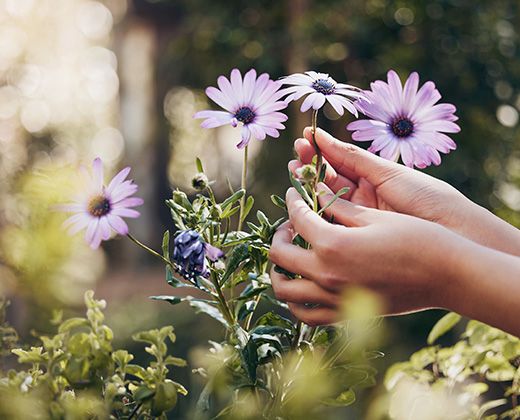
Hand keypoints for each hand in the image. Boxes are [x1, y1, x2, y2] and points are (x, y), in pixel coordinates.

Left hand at [269, 185, 465, 325]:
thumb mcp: (374, 217)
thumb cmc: (417, 240)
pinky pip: (306, 315)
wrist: (447, 276)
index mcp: (332, 245)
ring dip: (278, 272)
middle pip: (280, 256)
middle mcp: (326, 275)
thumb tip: (316, 195)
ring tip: (288, 258)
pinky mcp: (346, 316)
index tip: (295, 194)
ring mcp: (334, 299)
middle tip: (289, 225)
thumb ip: (338, 209)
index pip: (297, 219)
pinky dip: (295, 301)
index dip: (293, 202)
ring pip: (284, 292)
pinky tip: (303, 286)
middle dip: (278, 235)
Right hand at [290, 128, 519, 256]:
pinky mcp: (356, 237)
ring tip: (293, 170)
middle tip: (295, 154)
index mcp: (373, 177)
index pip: (339, 162)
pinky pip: (331, 222)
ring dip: (308, 186)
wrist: (451, 234)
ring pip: (325, 200)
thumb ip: (352, 157)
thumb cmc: (426, 198)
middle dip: (310, 166)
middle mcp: (363, 197)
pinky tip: (302, 199)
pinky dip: (315, 210)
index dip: (321, 151)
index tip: (305, 138)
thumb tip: (321, 136)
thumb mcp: (388, 172)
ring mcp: (358, 217)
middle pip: (328, 180)